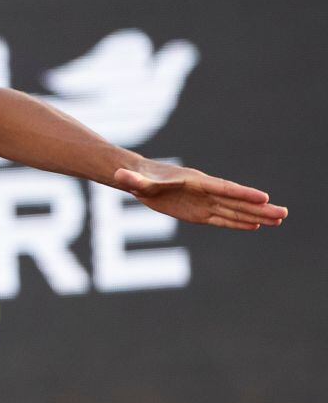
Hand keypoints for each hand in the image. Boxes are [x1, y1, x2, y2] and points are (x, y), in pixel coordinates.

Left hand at [114, 161, 287, 229]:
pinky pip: (222, 219)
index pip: (223, 189)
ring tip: (279, 220)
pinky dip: (238, 222)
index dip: (243, 194)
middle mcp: (205, 192)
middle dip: (259, 208)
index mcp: (195, 182)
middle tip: (284, 213)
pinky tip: (255, 226)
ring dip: (255, 216)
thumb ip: (131, 179)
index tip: (264, 197)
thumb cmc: (138, 180)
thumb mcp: (135, 181)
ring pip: (234, 211)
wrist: (139, 180)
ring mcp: (204, 203)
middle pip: (236, 201)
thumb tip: (118, 175)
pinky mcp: (198, 213)